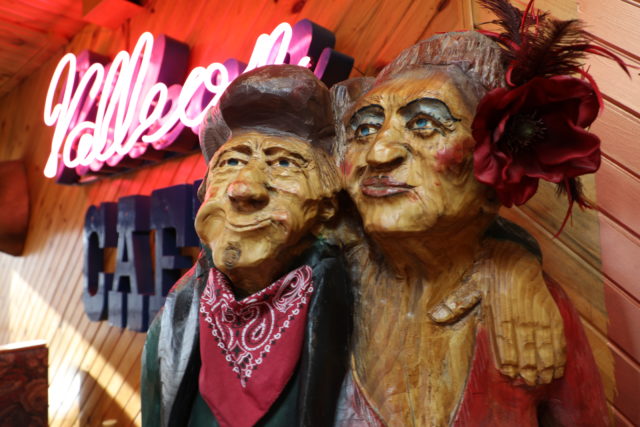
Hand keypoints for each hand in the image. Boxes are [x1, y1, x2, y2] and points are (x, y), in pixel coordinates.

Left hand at [428, 240, 565, 385]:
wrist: (514, 256)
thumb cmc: (489, 273)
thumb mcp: (470, 286)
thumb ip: (455, 303)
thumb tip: (433, 316)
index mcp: (500, 314)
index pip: (505, 343)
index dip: (509, 361)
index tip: (510, 375)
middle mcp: (521, 317)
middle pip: (527, 349)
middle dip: (528, 369)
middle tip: (528, 383)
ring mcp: (538, 316)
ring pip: (544, 346)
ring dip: (545, 365)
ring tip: (543, 380)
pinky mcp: (551, 313)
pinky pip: (557, 337)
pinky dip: (559, 353)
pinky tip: (557, 367)